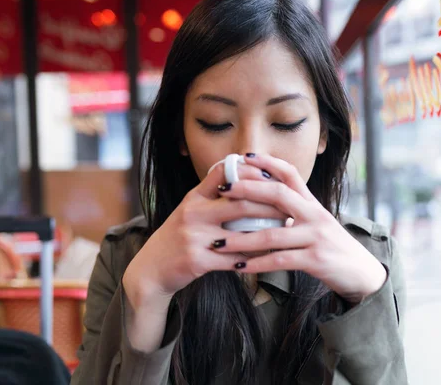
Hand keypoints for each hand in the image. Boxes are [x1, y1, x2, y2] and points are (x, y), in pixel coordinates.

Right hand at [123, 161, 285, 309]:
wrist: (151, 268)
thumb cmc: (178, 237)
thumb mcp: (190, 210)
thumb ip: (213, 195)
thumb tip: (246, 179)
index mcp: (194, 197)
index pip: (223, 172)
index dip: (250, 171)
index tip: (273, 177)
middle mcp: (193, 213)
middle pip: (240, 202)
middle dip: (270, 205)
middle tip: (290, 208)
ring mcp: (195, 237)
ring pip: (241, 232)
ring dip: (267, 233)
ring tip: (285, 231)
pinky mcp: (197, 260)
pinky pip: (234, 259)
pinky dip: (253, 258)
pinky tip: (268, 257)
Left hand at [212, 154, 386, 302]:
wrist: (360, 272)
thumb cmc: (332, 246)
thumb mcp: (316, 222)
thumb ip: (295, 210)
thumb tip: (264, 199)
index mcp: (313, 203)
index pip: (290, 174)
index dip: (268, 163)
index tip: (245, 156)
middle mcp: (315, 215)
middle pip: (278, 195)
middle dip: (248, 191)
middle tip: (222, 191)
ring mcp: (316, 237)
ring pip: (272, 234)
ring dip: (242, 239)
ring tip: (218, 242)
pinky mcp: (315, 260)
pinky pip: (280, 261)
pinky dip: (257, 264)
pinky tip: (238, 266)